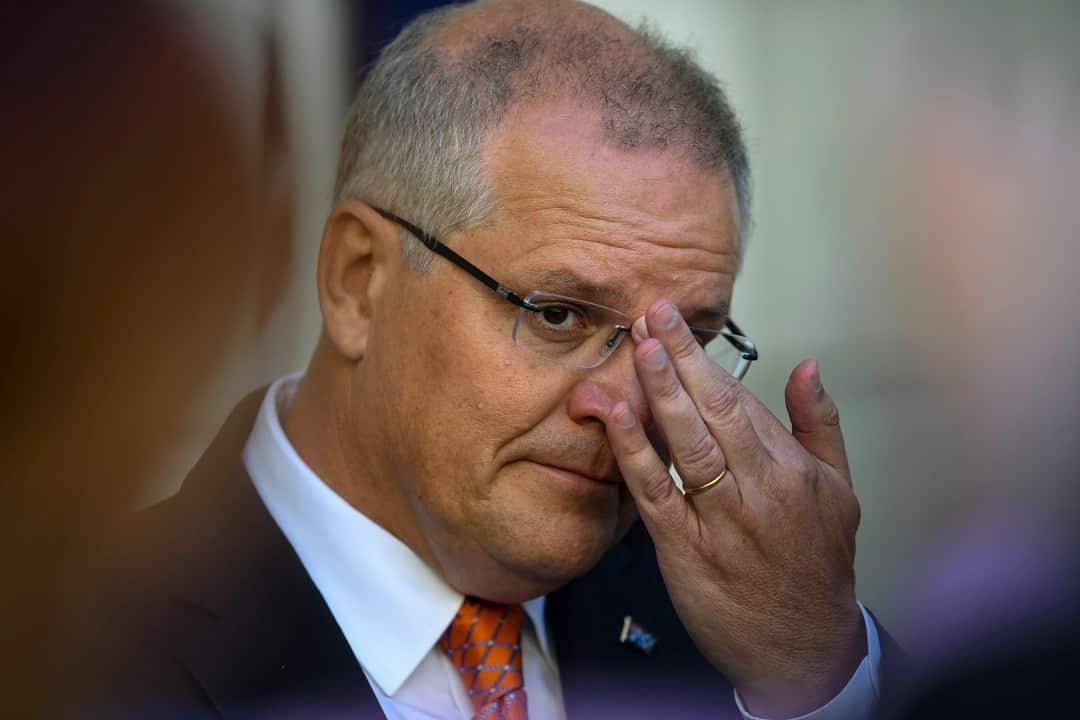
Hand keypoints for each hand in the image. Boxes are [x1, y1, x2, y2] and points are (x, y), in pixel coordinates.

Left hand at [605, 299, 864, 717]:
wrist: (804, 648)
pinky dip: (637, 452)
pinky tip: (620, 416)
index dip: (702, 356)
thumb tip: (808, 368)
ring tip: (640, 345)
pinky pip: (657, 492)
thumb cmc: (818, 568)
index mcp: (792, 468)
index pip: (740, 398)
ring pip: (688, 441)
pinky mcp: (688, 549)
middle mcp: (759, 487)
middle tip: (652, 311)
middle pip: (715, 408)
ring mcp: (722, 517)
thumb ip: (821, 425)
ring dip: (662, 390)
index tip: (675, 321)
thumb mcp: (840, 491)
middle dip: (680, 354)